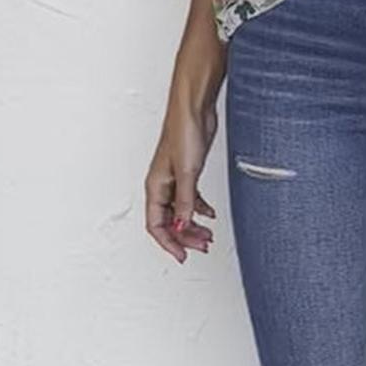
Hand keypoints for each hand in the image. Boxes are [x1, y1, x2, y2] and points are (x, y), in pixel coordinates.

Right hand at [145, 93, 219, 263]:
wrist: (194, 109)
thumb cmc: (183, 132)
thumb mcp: (187, 173)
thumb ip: (185, 202)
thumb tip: (182, 226)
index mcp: (155, 187)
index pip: (156, 225)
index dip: (168, 244)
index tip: (182, 256)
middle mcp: (162, 185)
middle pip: (169, 222)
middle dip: (184, 237)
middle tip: (203, 247)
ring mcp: (175, 178)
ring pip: (180, 211)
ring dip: (193, 225)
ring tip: (208, 236)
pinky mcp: (188, 171)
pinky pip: (190, 198)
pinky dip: (199, 209)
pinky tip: (210, 215)